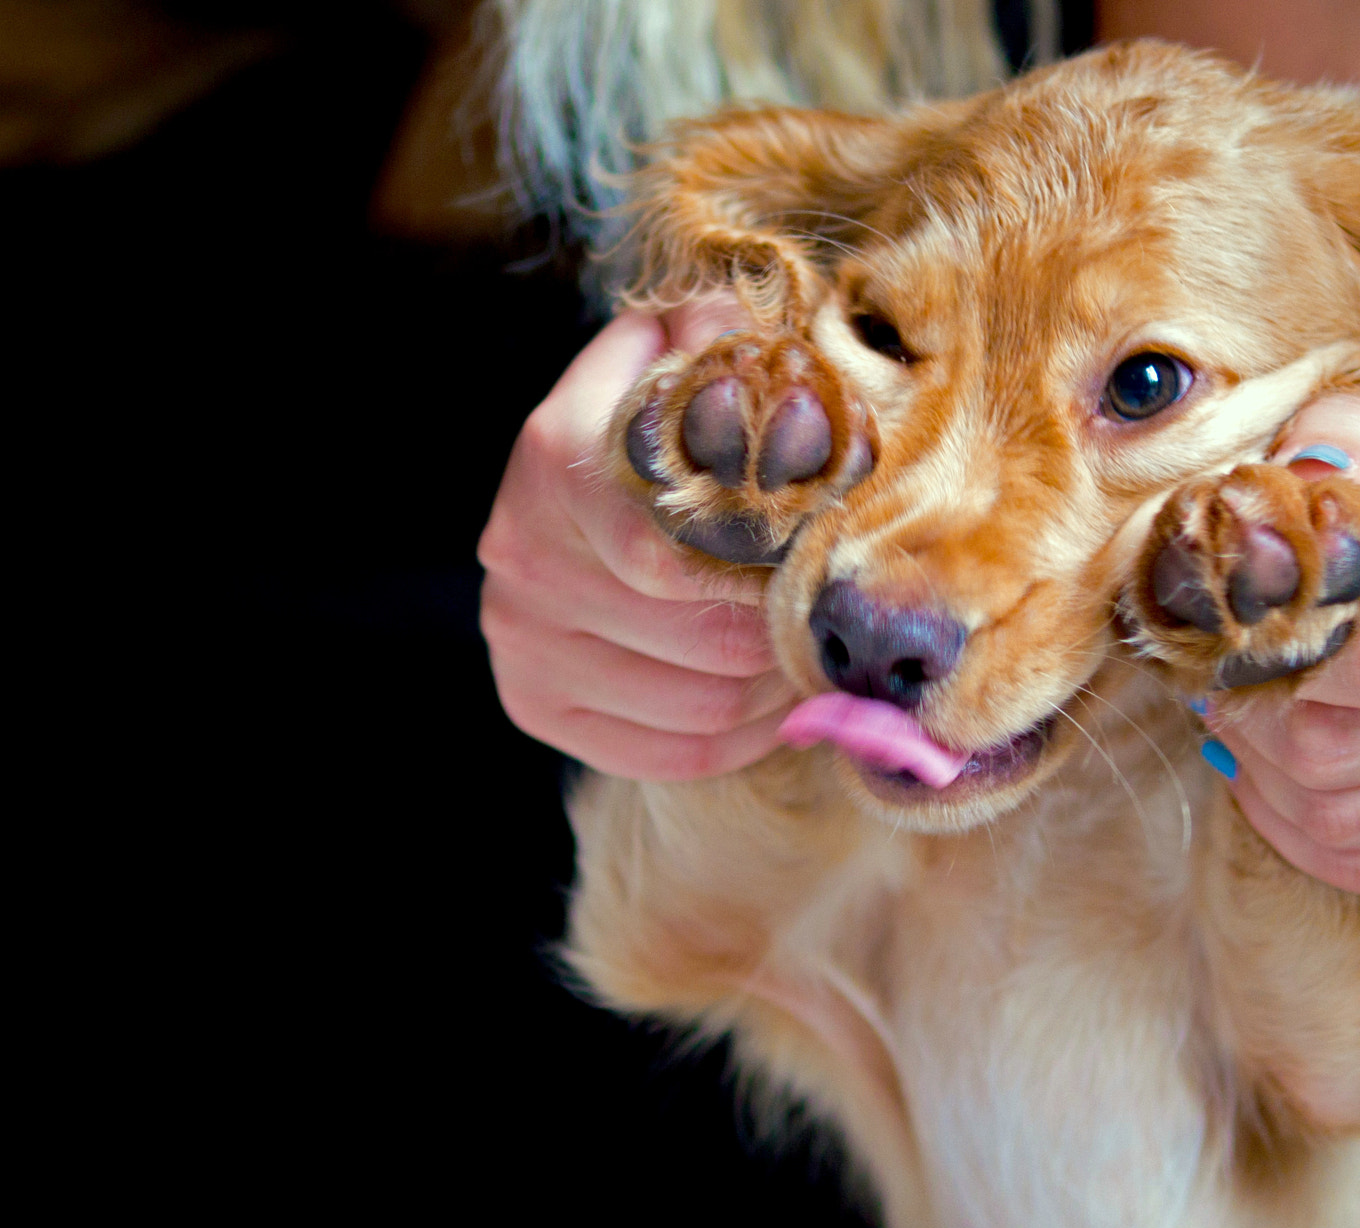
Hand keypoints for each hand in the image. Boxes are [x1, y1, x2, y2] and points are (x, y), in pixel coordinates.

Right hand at [478, 299, 796, 780]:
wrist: (568, 474)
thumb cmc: (652, 413)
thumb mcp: (680, 350)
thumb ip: (727, 343)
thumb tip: (788, 377)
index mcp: (557, 459)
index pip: (675, 555)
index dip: (771, 578)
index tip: (829, 572)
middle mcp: (524, 554)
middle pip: (700, 642)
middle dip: (786, 643)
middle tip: (839, 631)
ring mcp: (520, 639)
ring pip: (694, 707)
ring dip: (773, 696)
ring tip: (812, 664)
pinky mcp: (532, 703)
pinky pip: (664, 753)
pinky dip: (738, 743)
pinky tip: (769, 709)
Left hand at [1203, 397, 1359, 896]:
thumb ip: (1335, 440)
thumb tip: (1302, 470)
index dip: (1276, 664)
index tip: (1237, 641)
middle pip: (1338, 754)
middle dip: (1254, 729)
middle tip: (1225, 692)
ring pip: (1345, 821)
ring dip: (1267, 785)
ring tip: (1250, 731)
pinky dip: (1306, 840)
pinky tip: (1283, 786)